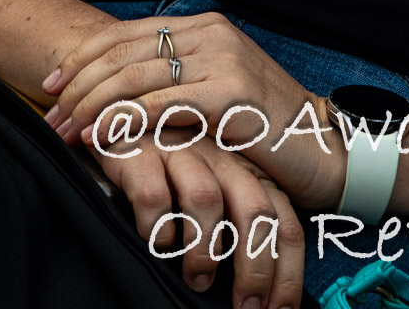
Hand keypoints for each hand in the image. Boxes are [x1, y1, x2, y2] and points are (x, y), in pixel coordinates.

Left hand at [42, 11, 346, 208]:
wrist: (322, 147)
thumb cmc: (260, 126)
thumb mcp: (212, 89)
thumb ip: (171, 78)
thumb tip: (108, 88)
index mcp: (203, 25)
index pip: (126, 33)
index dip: (82, 57)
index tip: (50, 85)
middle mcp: (212, 33)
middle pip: (124, 53)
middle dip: (77, 87)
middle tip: (49, 118)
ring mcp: (223, 60)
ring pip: (136, 77)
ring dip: (91, 107)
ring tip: (66, 131)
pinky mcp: (230, 95)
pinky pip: (161, 105)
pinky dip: (123, 121)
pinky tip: (100, 136)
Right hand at [86, 121, 305, 308]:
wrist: (121, 118)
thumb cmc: (173, 169)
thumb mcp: (217, 192)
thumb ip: (237, 226)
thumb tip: (256, 292)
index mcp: (249, 170)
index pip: (284, 221)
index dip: (287, 271)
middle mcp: (222, 157)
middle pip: (256, 211)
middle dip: (254, 267)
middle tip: (244, 306)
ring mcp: (183, 149)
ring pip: (206, 199)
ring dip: (204, 250)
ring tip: (196, 279)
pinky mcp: (142, 149)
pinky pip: (153, 196)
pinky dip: (157, 229)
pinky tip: (157, 245)